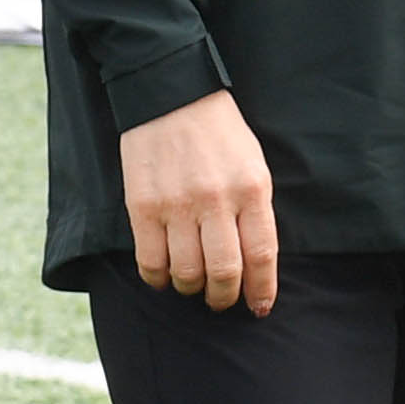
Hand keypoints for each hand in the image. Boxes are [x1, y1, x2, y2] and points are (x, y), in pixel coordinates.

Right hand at [123, 91, 279, 312]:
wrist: (171, 96)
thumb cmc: (219, 134)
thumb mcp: (253, 165)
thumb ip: (255, 211)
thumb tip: (255, 264)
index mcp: (251, 189)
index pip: (261, 255)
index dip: (261, 290)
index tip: (259, 307)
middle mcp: (216, 200)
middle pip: (224, 272)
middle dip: (224, 297)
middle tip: (220, 300)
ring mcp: (177, 204)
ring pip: (187, 273)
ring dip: (191, 289)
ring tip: (192, 285)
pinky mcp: (143, 205)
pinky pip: (150, 261)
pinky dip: (158, 278)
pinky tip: (164, 275)